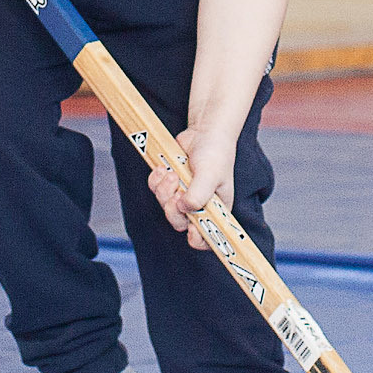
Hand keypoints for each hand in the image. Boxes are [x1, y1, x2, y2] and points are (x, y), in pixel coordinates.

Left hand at [148, 125, 235, 249]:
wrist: (203, 132)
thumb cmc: (215, 153)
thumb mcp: (211, 175)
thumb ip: (199, 195)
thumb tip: (184, 208)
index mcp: (216, 211)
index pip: (207, 238)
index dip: (198, 240)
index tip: (192, 230)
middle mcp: (199, 207)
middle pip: (180, 224)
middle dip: (174, 209)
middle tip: (176, 192)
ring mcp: (183, 196)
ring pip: (165, 207)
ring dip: (164, 191)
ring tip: (171, 173)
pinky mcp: (170, 185)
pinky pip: (156, 191)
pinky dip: (156, 181)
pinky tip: (163, 168)